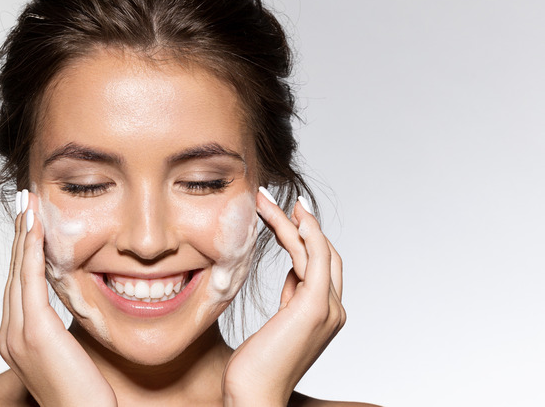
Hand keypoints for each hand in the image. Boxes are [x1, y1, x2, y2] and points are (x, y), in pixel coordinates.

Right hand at [0, 190, 116, 406]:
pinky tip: (37, 227)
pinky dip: (32, 250)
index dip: (24, 252)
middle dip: (21, 235)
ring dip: (25, 234)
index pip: (19, 287)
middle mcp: (9, 335)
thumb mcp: (68, 355)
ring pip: (19, 272)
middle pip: (14, 274)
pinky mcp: (34, 332)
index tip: (31, 223)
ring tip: (28, 204)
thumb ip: (61, 331)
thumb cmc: (82, 396)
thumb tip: (71, 312)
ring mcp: (17, 334)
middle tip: (25, 202)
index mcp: (15, 340)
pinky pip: (30, 280)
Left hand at [222, 190, 345, 404]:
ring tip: (262, 200)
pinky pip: (317, 258)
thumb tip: (292, 276)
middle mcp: (334, 310)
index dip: (304, 237)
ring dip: (290, 221)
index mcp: (324, 314)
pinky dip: (307, 233)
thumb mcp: (276, 326)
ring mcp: (328, 308)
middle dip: (299, 223)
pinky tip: (292, 215)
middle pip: (322, 253)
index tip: (284, 216)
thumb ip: (290, 300)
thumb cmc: (256, 368)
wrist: (253, 397)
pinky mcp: (315, 307)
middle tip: (270, 199)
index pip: (319, 265)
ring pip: (314, 250)